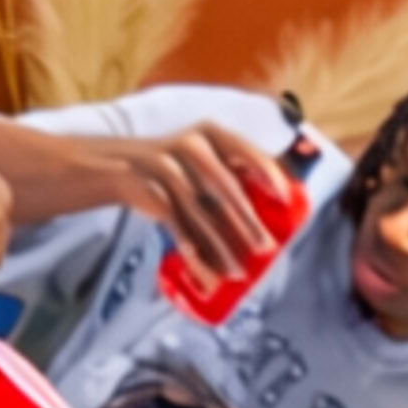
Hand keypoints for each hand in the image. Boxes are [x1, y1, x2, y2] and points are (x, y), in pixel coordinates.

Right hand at [94, 122, 295, 276]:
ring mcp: (169, 167)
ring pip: (202, 213)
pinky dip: (192, 251)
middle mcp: (191, 146)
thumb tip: (278, 209)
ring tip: (237, 272)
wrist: (123, 166)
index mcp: (211, 134)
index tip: (284, 198)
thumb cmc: (178, 168)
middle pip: (226, 187)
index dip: (266, 172)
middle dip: (247, 222)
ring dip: (221, 247)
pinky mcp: (150, 190)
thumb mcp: (206, 160)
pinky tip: (205, 273)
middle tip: (265, 248)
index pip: (245, 151)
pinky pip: (177, 226)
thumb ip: (235, 173)